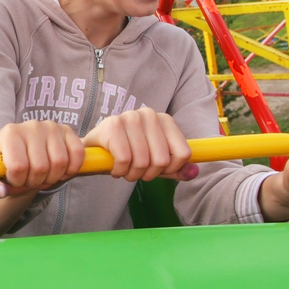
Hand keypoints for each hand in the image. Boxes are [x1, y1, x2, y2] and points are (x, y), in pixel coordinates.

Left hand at [0, 120, 84, 200]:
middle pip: (41, 167)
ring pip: (60, 163)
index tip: (16, 179)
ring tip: (43, 175)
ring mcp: (51, 126)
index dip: (19, 182)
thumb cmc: (6, 169)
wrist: (23, 156)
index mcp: (9, 134)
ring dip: (53, 177)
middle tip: (31, 179)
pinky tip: (60, 171)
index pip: (19, 167)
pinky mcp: (68, 130)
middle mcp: (30, 125)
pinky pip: (77, 154)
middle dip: (36, 182)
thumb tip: (1, 191)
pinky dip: (71, 169)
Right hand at [81, 107, 197, 182]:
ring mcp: (130, 117)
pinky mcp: (112, 124)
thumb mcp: (155, 162)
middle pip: (162, 160)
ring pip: (143, 161)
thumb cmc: (128, 154)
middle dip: (148, 174)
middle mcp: (149, 114)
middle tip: (136, 172)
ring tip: (124, 169)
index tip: (156, 170)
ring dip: (132, 174)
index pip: (182, 154)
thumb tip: (194, 172)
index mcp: (165, 120)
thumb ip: (176, 168)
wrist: (94, 149)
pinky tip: (114, 167)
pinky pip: (124, 159)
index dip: (170, 170)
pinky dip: (119, 171)